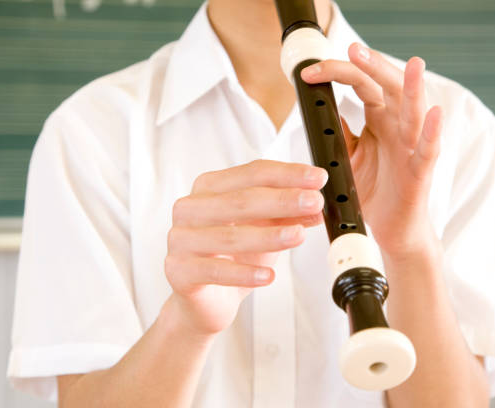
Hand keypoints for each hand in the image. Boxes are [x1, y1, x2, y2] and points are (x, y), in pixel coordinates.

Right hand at [164, 160, 326, 335]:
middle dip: (281, 201)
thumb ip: (286, 215)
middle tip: (313, 202)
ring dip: (268, 236)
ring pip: (229, 236)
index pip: (250, 174)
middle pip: (239, 200)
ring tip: (298, 236)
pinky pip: (214, 270)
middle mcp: (190, 209)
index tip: (316, 178)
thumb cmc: (232, 258)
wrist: (206, 300)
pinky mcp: (178, 270)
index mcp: (209, 188)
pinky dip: (243, 273)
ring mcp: (180, 239)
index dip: (286, 175)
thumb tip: (315, 206)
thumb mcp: (265, 231)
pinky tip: (267, 275)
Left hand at [301, 43, 443, 257]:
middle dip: (372, 68)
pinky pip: (428, 149)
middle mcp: (396, 128)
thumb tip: (326, 110)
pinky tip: (434, 114)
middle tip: (354, 51)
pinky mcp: (419, 171)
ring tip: (413, 65)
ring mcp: (410, 147)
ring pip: (415, 112)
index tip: (310, 73)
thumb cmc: (370, 191)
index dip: (338, 74)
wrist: (386, 228)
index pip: (361, 86)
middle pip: (388, 88)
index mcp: (378, 121)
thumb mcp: (348, 158)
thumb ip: (341, 134)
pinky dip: (433, 132)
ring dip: (413, 89)